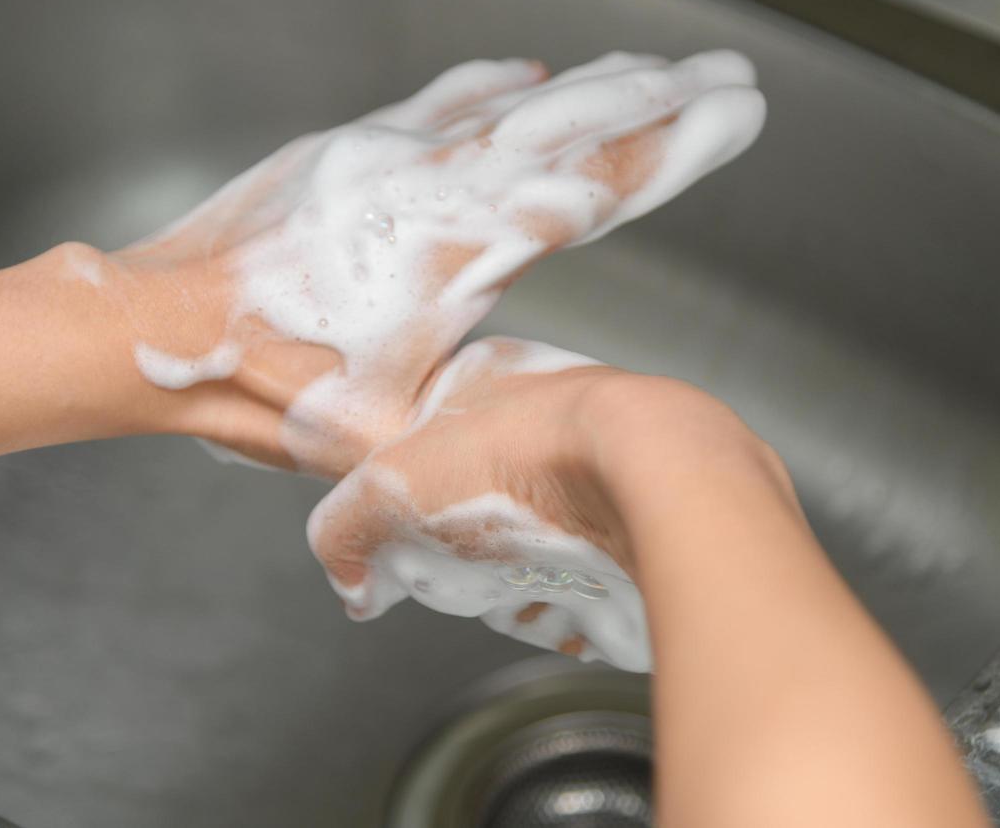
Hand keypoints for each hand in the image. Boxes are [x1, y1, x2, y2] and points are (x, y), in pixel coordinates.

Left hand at [96, 51, 764, 476]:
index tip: (730, 110)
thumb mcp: (386, 435)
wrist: (153, 322)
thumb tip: (522, 450)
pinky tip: (521, 69)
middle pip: (569, 126)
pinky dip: (489, 84)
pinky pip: (440, 101)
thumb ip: (464, 431)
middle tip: (721, 75)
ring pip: (512, 104)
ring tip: (646, 65)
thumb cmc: (261, 382)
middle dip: (656, 98)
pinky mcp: (348, 150)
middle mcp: (434, 186)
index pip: (593, 186)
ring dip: (587, 84)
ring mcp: (390, 157)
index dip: (670, 148)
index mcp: (460, 252)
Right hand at [307, 336, 653, 670]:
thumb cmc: (529, 454)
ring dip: (525, 596)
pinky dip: (579, 618)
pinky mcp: (651, 538)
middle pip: (485, 513)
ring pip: (543, 562)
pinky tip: (576, 608)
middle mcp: (558, 420)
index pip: (435, 444)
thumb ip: (344, 532)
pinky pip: (599, 597)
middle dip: (472, 558)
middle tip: (471, 564)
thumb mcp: (387, 488)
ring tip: (531, 589)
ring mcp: (610, 476)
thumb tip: (352, 581)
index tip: (406, 530)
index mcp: (494, 382)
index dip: (415, 500)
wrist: (654, 482)